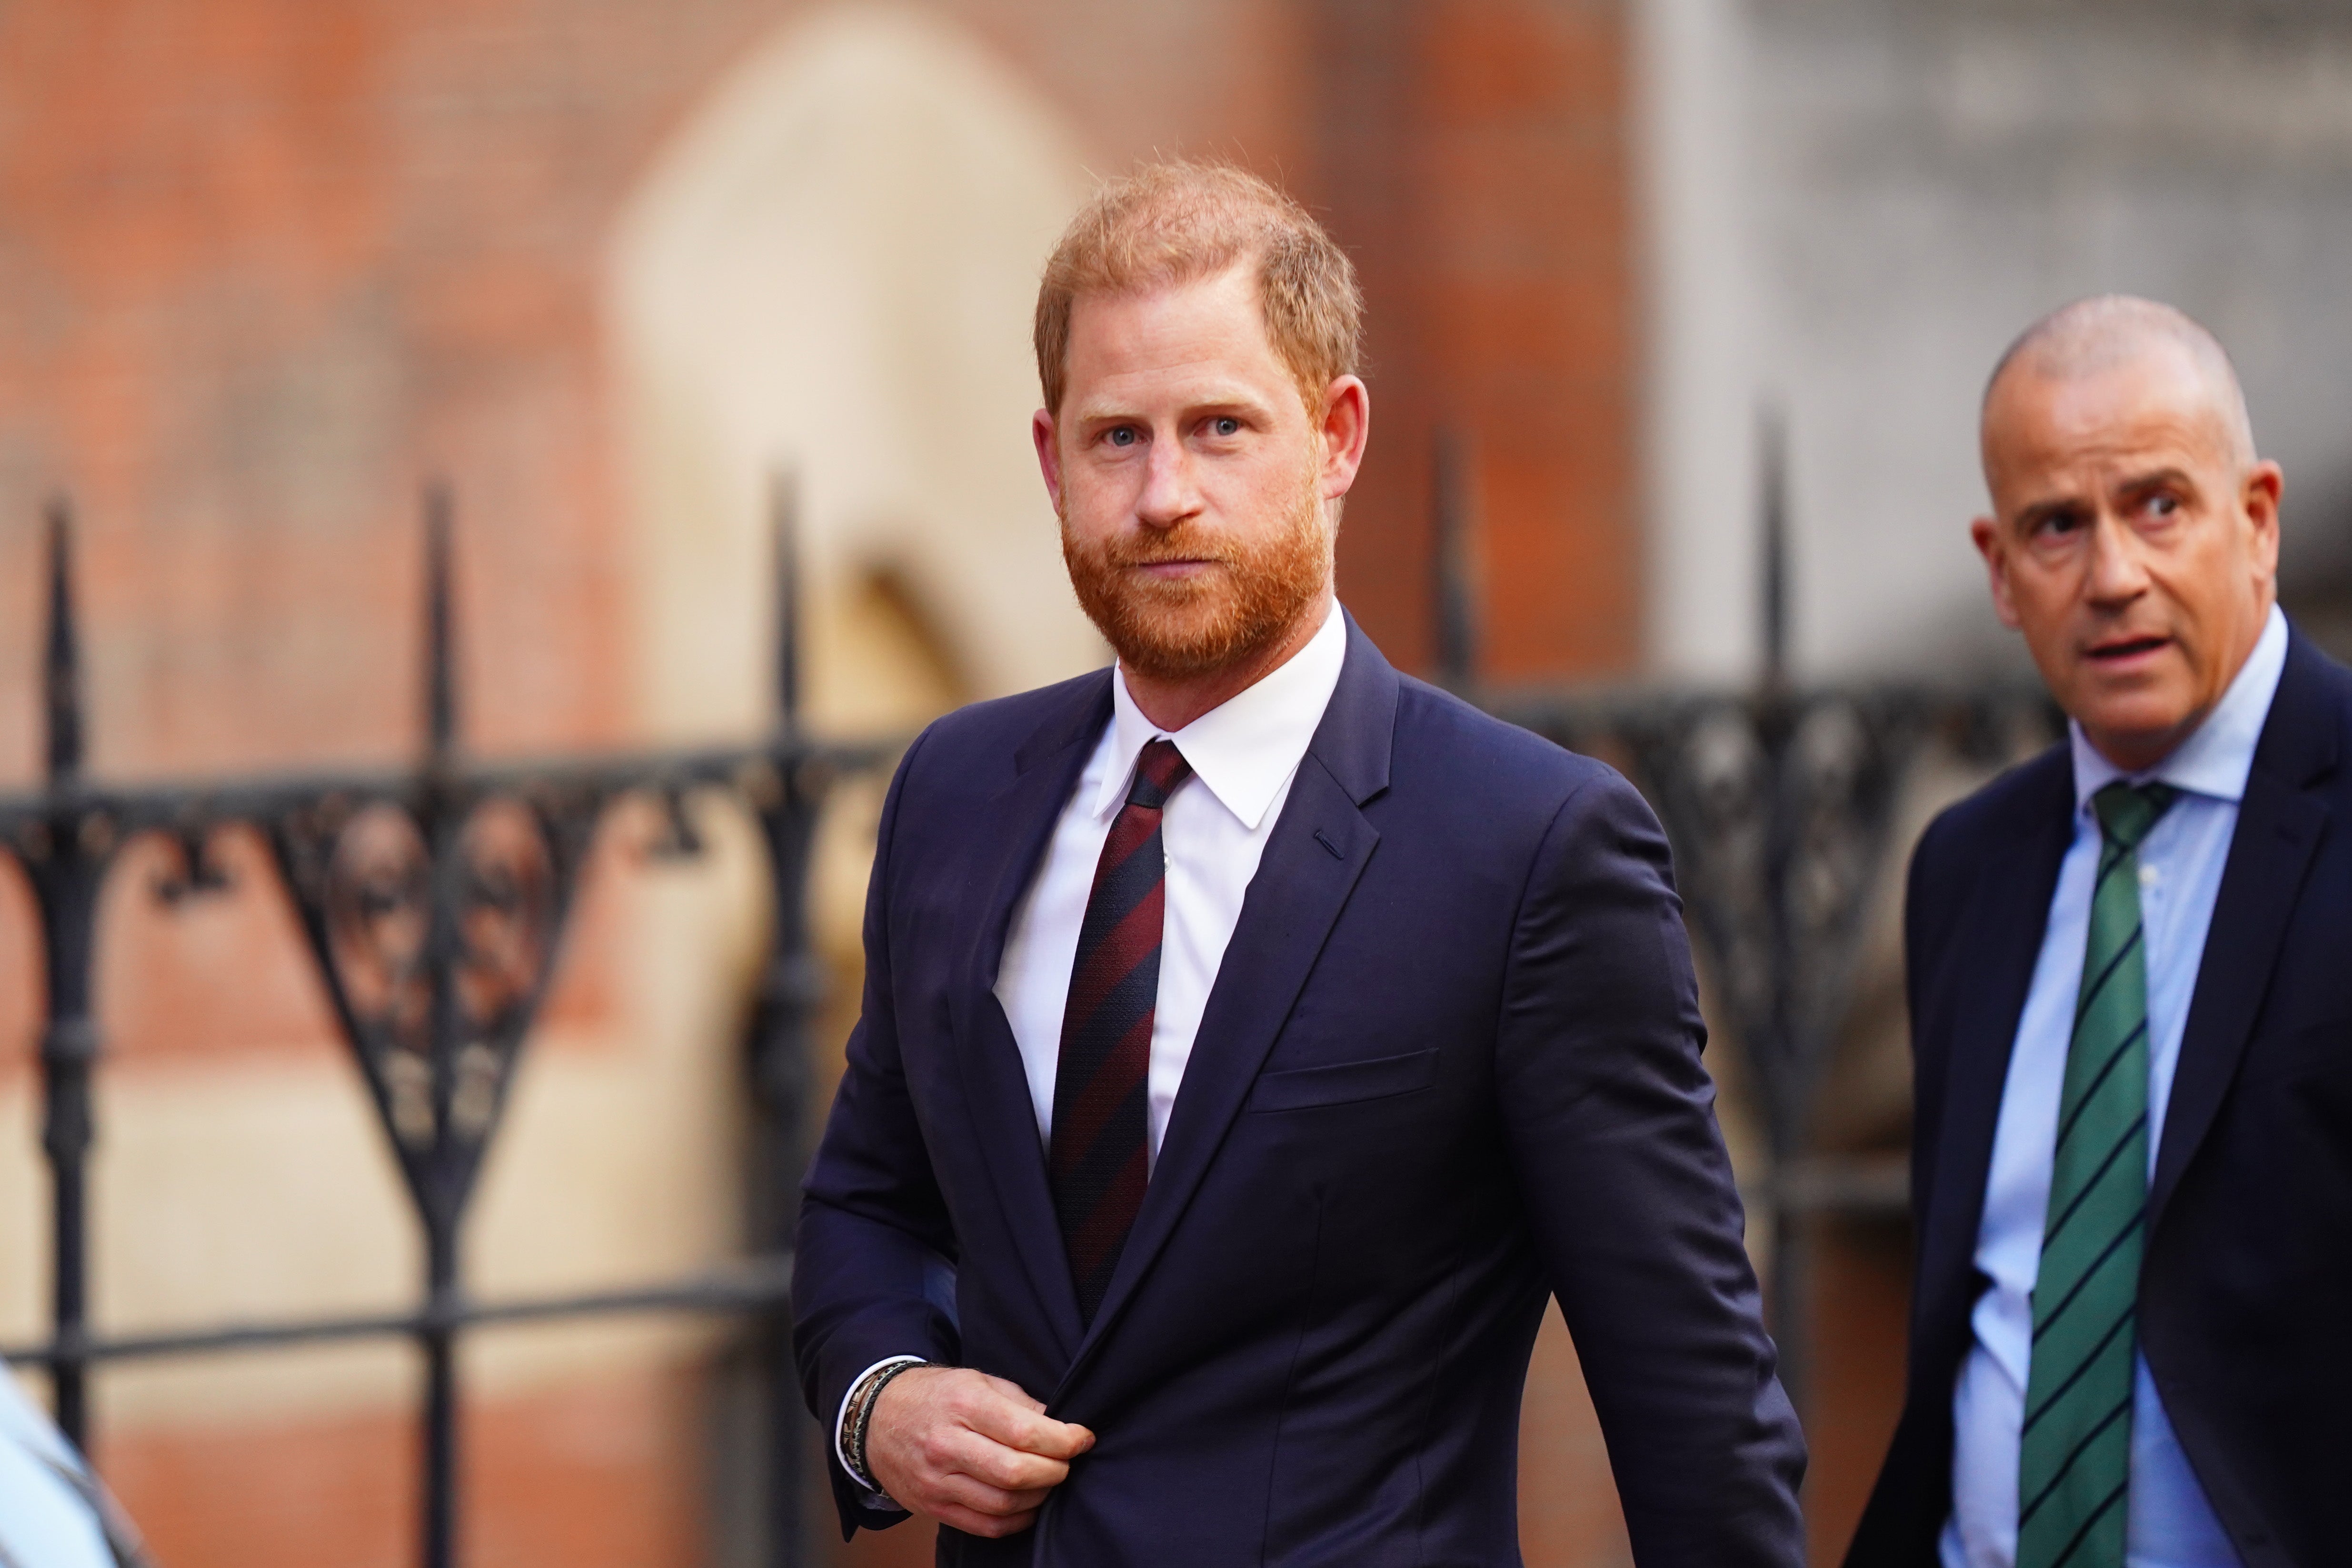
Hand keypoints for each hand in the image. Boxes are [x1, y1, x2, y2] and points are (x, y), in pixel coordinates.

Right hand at [864, 1366, 1094, 1536]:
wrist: (877, 1416)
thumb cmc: (936, 1395)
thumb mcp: (978, 1381)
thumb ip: (1021, 1403)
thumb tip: (1062, 1426)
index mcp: (963, 1403)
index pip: (1024, 1432)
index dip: (1064, 1440)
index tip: (1083, 1438)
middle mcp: (947, 1444)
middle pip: (1016, 1472)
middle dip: (1056, 1470)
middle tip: (1068, 1462)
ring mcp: (936, 1480)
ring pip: (1003, 1504)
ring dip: (1039, 1497)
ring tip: (1049, 1481)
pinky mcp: (932, 1506)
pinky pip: (985, 1526)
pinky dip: (1016, 1521)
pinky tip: (1028, 1505)